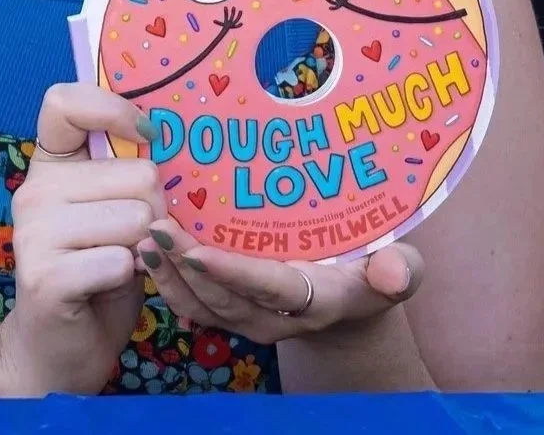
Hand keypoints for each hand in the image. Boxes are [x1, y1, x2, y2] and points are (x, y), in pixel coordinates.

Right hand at [0, 83, 162, 395]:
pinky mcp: (46, 276)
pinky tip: (110, 287)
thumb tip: (180, 144)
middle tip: (139, 239)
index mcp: (50, 164)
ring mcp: (34, 233)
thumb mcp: (114, 209)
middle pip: (137, 173)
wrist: (57, 349)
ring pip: (137, 219)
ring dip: (147, 248)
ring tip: (124, 264)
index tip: (146, 134)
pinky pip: (122, 261)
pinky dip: (131, 278)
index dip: (113, 108)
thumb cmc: (99, 269)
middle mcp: (35, 190)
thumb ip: (130, 172)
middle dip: (157, 211)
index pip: (64, 101)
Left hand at [134, 216, 420, 345]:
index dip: (232, 272)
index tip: (196, 250)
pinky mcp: (230, 308)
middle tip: (153, 227)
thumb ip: (400, 270)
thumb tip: (397, 270)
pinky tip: (146, 249)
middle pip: (222, 297)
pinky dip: (166, 278)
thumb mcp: (399, 269)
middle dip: (185, 266)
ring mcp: (248, 316)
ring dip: (168, 273)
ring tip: (143, 236)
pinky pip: (192, 302)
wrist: (353, 302)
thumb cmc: (374, 272)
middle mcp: (274, 316)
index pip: (268, 288)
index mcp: (314, 301)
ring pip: (200, 303)